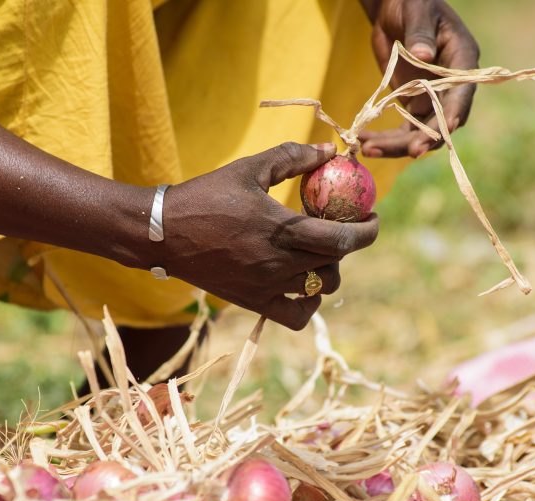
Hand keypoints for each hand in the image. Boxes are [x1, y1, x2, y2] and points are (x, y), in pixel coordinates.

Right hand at [160, 143, 378, 329]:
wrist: (162, 233)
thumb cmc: (205, 196)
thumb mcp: (249, 168)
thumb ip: (293, 157)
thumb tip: (330, 151)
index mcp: (281, 229)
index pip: (342, 238)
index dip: (367, 231)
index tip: (372, 217)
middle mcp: (278, 263)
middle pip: (335, 263)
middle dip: (347, 244)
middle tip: (342, 227)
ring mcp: (266, 286)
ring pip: (319, 288)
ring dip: (327, 269)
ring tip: (317, 251)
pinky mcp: (253, 302)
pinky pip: (295, 315)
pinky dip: (308, 303)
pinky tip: (304, 284)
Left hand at [359, 0, 478, 157]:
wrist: (395, 7)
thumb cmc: (413, 1)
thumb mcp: (417, 11)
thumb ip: (420, 33)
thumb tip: (424, 55)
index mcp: (463, 60)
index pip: (462, 94)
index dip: (453, 114)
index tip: (441, 131)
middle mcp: (452, 85)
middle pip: (441, 121)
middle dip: (422, 138)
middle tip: (404, 151)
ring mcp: (432, 97)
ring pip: (420, 132)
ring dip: (396, 145)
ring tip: (367, 149)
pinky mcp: (413, 103)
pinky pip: (403, 129)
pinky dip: (385, 139)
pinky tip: (364, 141)